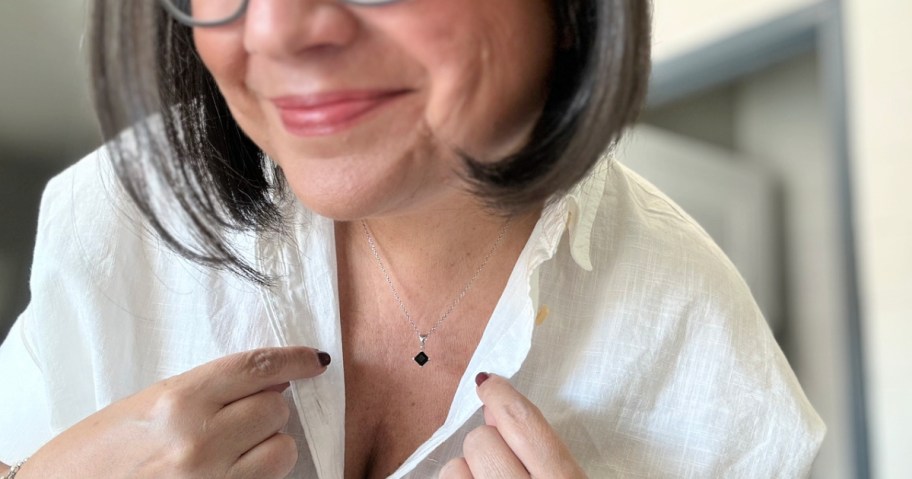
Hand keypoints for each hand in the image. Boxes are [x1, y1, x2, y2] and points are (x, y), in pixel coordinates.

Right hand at [18, 346, 329, 478]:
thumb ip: (207, 392)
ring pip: (281, 450)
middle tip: (246, 412)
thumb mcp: (147, 405)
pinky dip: (258, 472)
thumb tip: (267, 383)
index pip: (256, 369)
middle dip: (269, 408)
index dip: (292, 360)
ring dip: (268, 445)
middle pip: (275, 410)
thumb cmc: (96, 452)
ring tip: (237, 447)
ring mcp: (209, 478)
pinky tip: (234, 468)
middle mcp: (198, 440)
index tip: (313, 359)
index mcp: (178, 401)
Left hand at [441, 373, 586, 478]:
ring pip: (454, 467)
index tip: (489, 383)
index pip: (523, 424)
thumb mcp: (567, 477)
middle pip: (481, 440)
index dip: (501, 396)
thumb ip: (539, 446)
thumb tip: (494, 410)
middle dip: (488, 443)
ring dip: (468, 471)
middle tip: (503, 460)